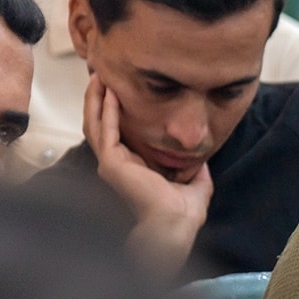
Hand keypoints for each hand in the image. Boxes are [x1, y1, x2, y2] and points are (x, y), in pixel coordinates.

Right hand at [85, 74, 210, 274]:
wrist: (176, 224)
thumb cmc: (184, 212)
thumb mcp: (194, 183)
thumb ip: (195, 169)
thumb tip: (203, 159)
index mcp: (131, 167)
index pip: (115, 133)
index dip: (113, 111)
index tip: (117, 90)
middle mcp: (116, 164)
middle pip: (99, 124)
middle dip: (98, 99)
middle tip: (100, 74)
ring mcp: (110, 163)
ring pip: (95, 124)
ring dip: (96, 100)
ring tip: (98, 77)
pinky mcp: (112, 163)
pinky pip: (106, 130)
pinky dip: (107, 110)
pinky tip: (110, 93)